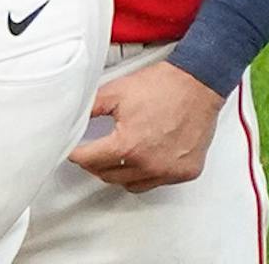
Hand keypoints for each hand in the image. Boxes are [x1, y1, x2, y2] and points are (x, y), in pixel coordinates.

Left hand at [67, 60, 224, 192]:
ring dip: (119, 172)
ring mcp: (169, 171)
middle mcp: (149, 164)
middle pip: (108, 175)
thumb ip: (89, 109)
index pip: (89, 161)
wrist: (197, 85)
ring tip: (115, 156)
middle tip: (92, 151)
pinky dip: (146, 174)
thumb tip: (71, 120)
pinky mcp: (186, 172)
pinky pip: (157, 182)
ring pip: (131, 184)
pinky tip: (143, 158)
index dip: (76, 154)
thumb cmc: (160, 87)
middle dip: (95, 164)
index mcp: (128, 146)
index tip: (72, 151)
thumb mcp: (114, 92)